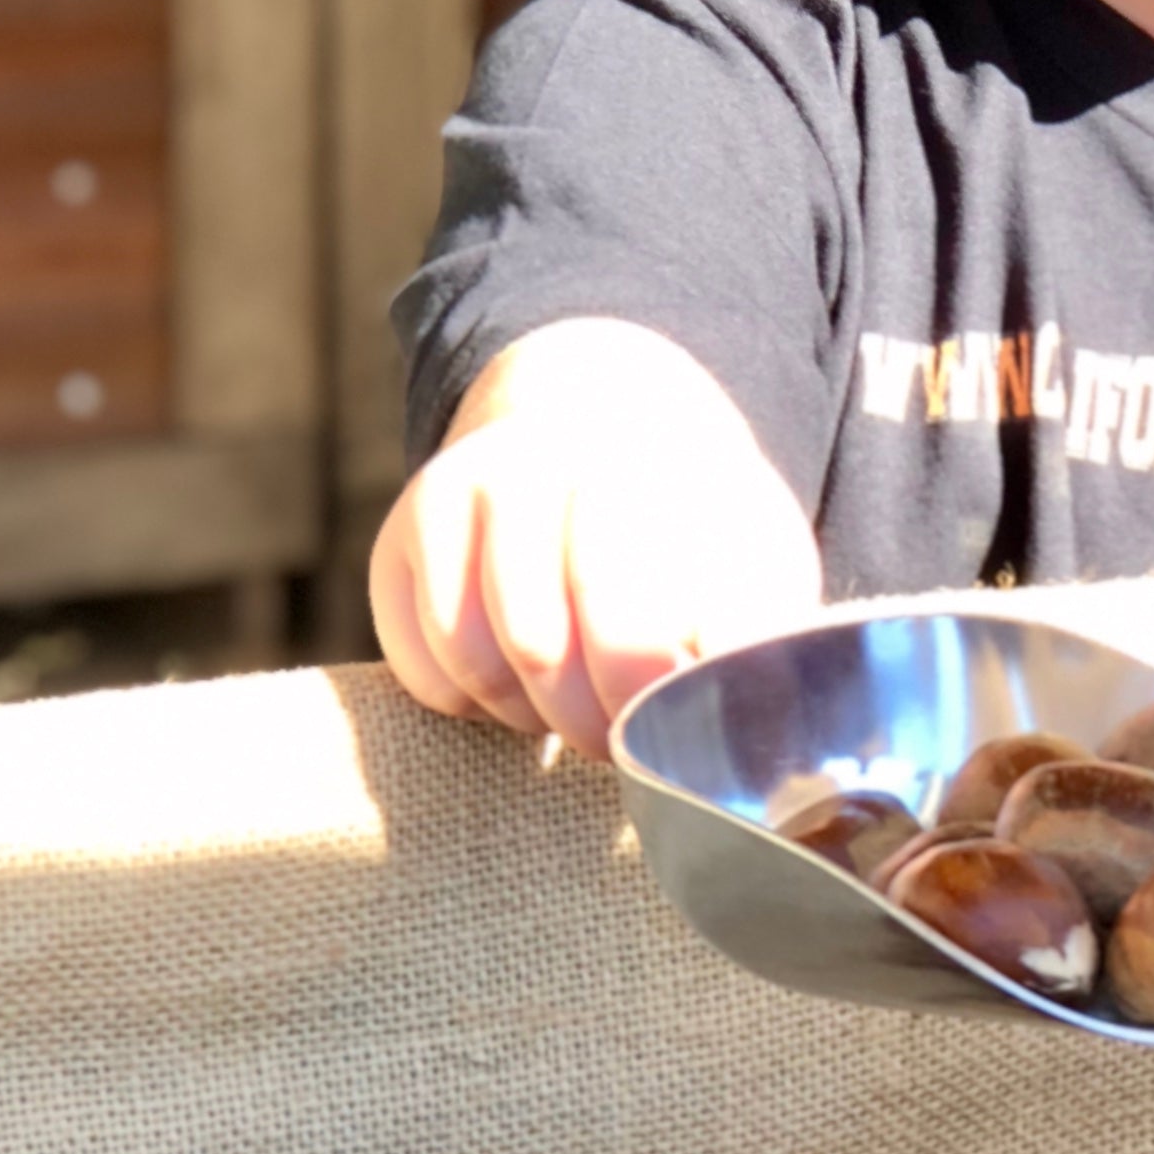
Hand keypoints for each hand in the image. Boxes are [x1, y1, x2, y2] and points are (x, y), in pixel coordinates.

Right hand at [370, 319, 823, 753]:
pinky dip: (472, 703)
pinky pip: (424, 671)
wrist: (589, 418)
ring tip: (578, 702)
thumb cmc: (687, 515)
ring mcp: (453, 497)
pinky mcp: (395, 541)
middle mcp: (530, 467)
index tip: (671, 720)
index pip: (621, 612)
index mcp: (630, 464)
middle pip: (539, 647)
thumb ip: (758, 622)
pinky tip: (518, 678)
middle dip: (590, 720)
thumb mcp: (751, 545)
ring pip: (475, 661)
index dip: (642, 690)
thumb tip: (748, 709)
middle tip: (626, 735)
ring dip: (532, 714)